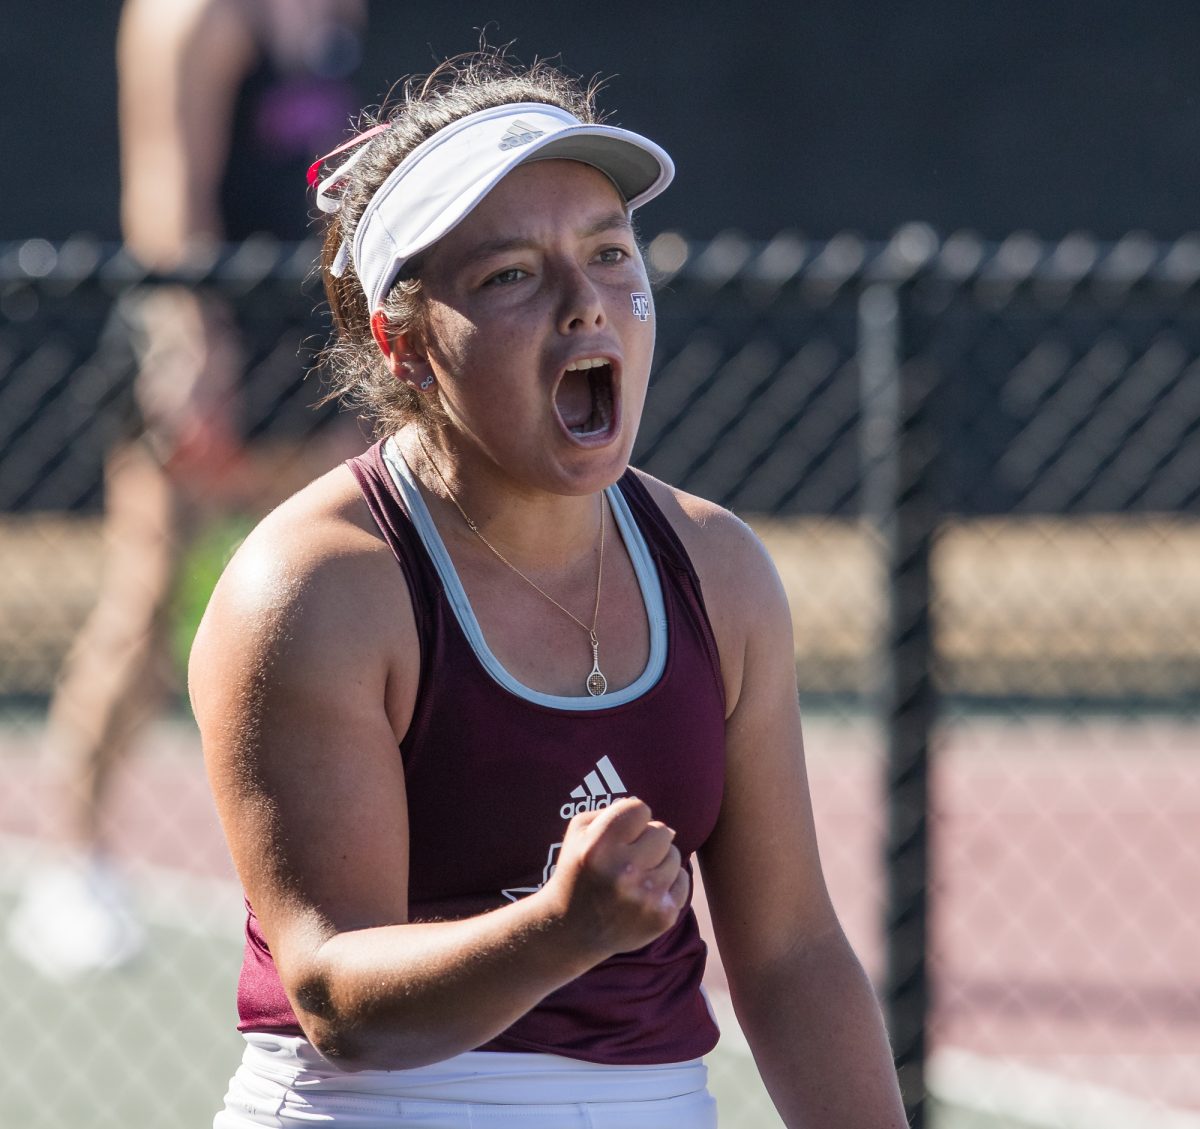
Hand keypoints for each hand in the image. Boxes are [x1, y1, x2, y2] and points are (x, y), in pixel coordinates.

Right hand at [544, 797, 689, 959]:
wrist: (572, 932)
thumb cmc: (577, 872)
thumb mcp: (578, 834)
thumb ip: (612, 810)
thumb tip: (650, 816)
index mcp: (599, 847)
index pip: (640, 808)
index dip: (631, 818)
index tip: (620, 833)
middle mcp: (624, 872)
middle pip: (663, 831)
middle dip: (647, 839)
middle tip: (629, 856)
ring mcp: (646, 897)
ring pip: (674, 855)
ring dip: (658, 861)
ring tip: (635, 876)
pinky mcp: (662, 917)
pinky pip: (682, 880)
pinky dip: (668, 883)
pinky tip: (645, 892)